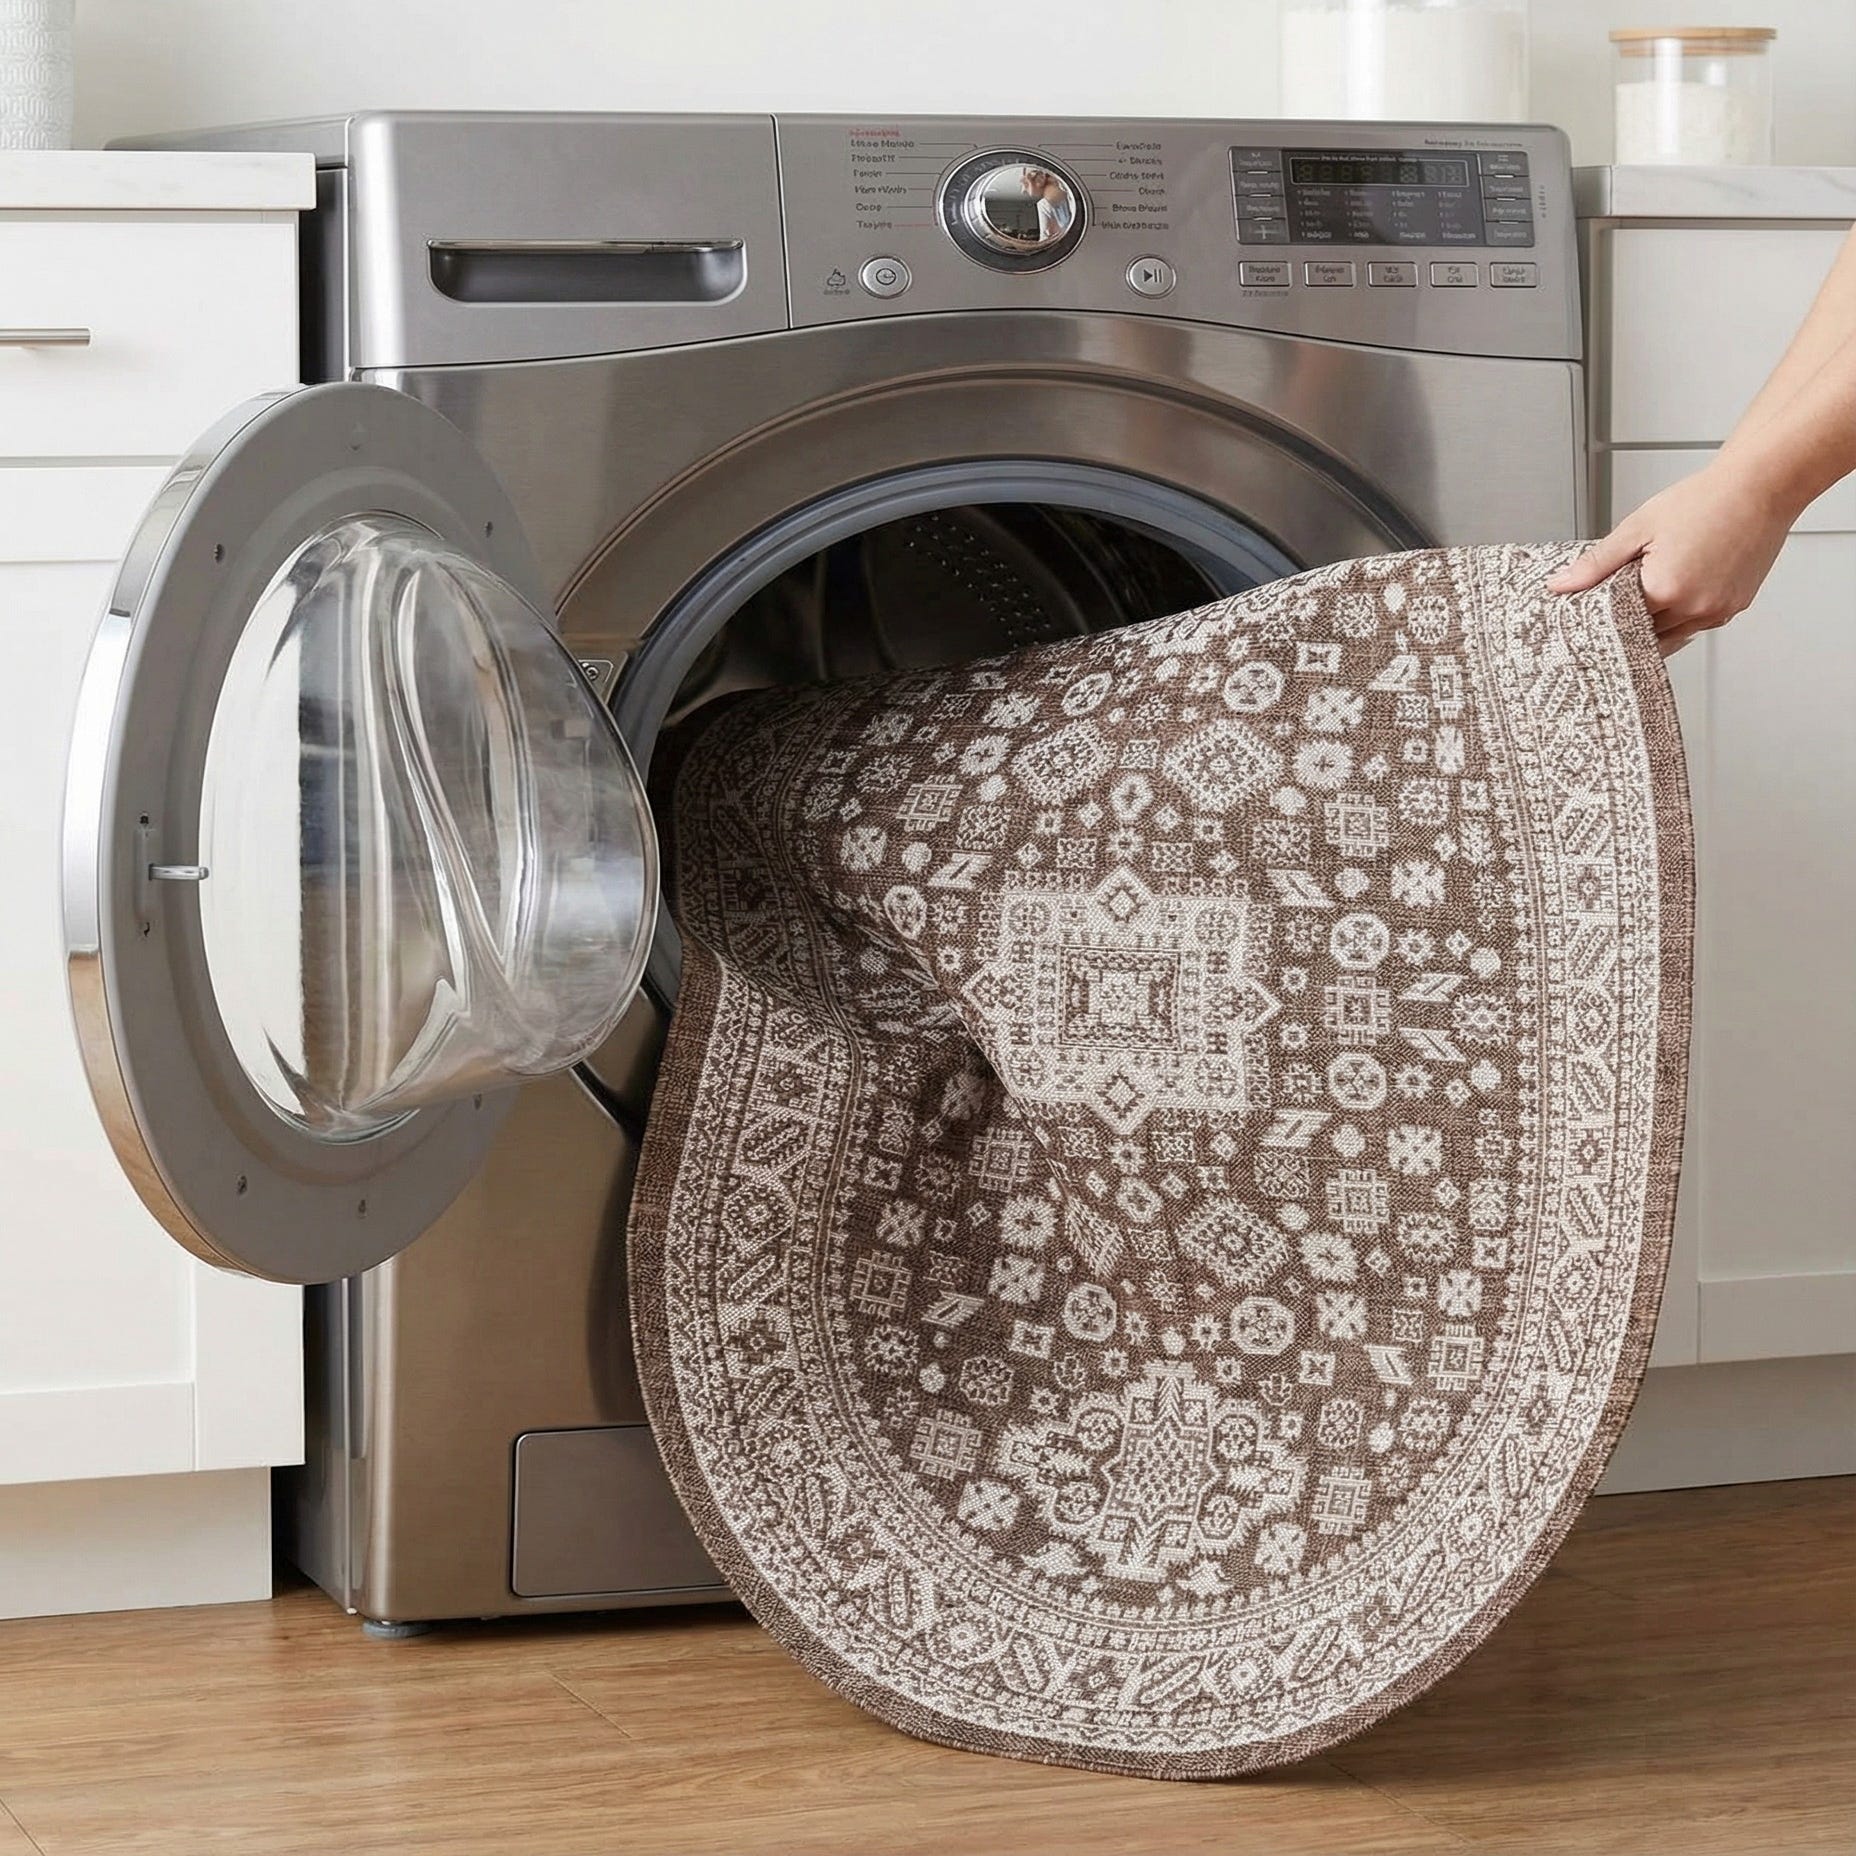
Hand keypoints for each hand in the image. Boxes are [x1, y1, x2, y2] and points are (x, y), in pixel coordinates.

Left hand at [1548, 457, 1795, 655]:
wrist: (1760, 486)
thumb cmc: (1705, 500)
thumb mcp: (1638, 528)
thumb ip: (1597, 564)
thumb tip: (1561, 586)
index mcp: (1666, 590)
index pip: (1618, 624)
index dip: (1603, 618)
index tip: (1591, 614)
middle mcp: (1695, 608)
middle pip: (1646, 635)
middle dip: (1628, 622)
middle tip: (1617, 601)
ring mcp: (1718, 611)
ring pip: (1673, 635)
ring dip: (1656, 621)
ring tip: (1649, 590)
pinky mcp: (1735, 607)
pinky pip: (1698, 624)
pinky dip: (1682, 614)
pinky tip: (1676, 589)